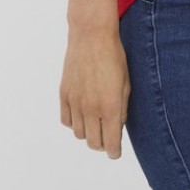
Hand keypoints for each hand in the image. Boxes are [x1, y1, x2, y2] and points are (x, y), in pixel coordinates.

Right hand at [59, 30, 130, 159]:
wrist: (92, 36)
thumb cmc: (114, 57)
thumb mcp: (126, 84)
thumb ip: (121, 109)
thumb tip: (117, 128)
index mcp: (109, 107)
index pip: (110, 143)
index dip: (114, 152)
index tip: (115, 152)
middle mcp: (90, 109)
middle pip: (93, 143)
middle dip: (102, 144)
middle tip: (107, 136)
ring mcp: (75, 102)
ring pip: (79, 134)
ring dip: (88, 133)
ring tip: (95, 123)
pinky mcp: (64, 94)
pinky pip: (66, 120)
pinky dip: (74, 122)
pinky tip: (81, 114)